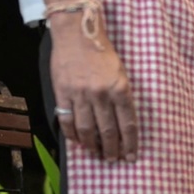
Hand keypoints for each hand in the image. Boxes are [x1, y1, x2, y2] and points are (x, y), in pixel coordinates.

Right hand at [48, 17, 137, 161]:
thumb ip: (123, 97)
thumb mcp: (121, 73)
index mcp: (120, 89)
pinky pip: (67, 121)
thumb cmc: (102, 53)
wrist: (77, 33)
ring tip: (97, 154)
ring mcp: (80, 95)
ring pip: (87, 130)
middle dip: (112, 150)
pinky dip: (73, 135)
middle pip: (108, 131)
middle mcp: (101, 94)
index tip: (131, 157)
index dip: (130, 144)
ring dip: (93, 146)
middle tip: (114, 159)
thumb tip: (123, 124)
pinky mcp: (62, 93)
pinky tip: (78, 142)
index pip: (128, 124)